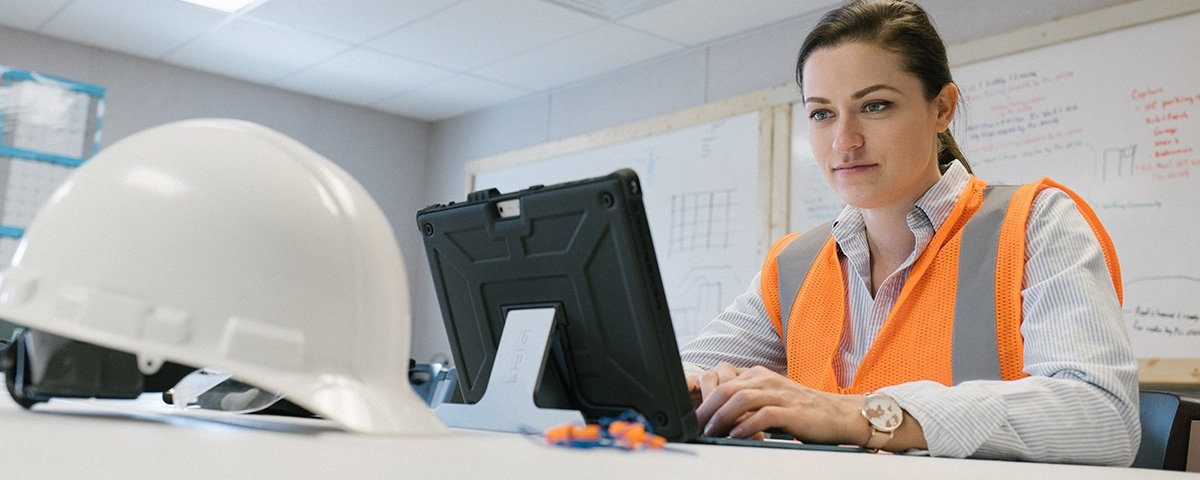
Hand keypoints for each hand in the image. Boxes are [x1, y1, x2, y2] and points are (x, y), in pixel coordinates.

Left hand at [693, 365, 869, 445]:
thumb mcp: (770, 397)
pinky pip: (763, 415)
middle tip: (695, 425)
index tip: (693, 415)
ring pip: (741, 399)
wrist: (838, 414)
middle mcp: (766, 380)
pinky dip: (746, 425)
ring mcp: (779, 394)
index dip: (704, 397)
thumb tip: (717, 415)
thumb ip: (747, 400)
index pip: (723, 381)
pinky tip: (736, 435)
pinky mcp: (791, 411)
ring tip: (711, 431)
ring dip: (721, 416)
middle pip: (726, 388)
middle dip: (706, 408)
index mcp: (759, 375)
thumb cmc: (802, 409)